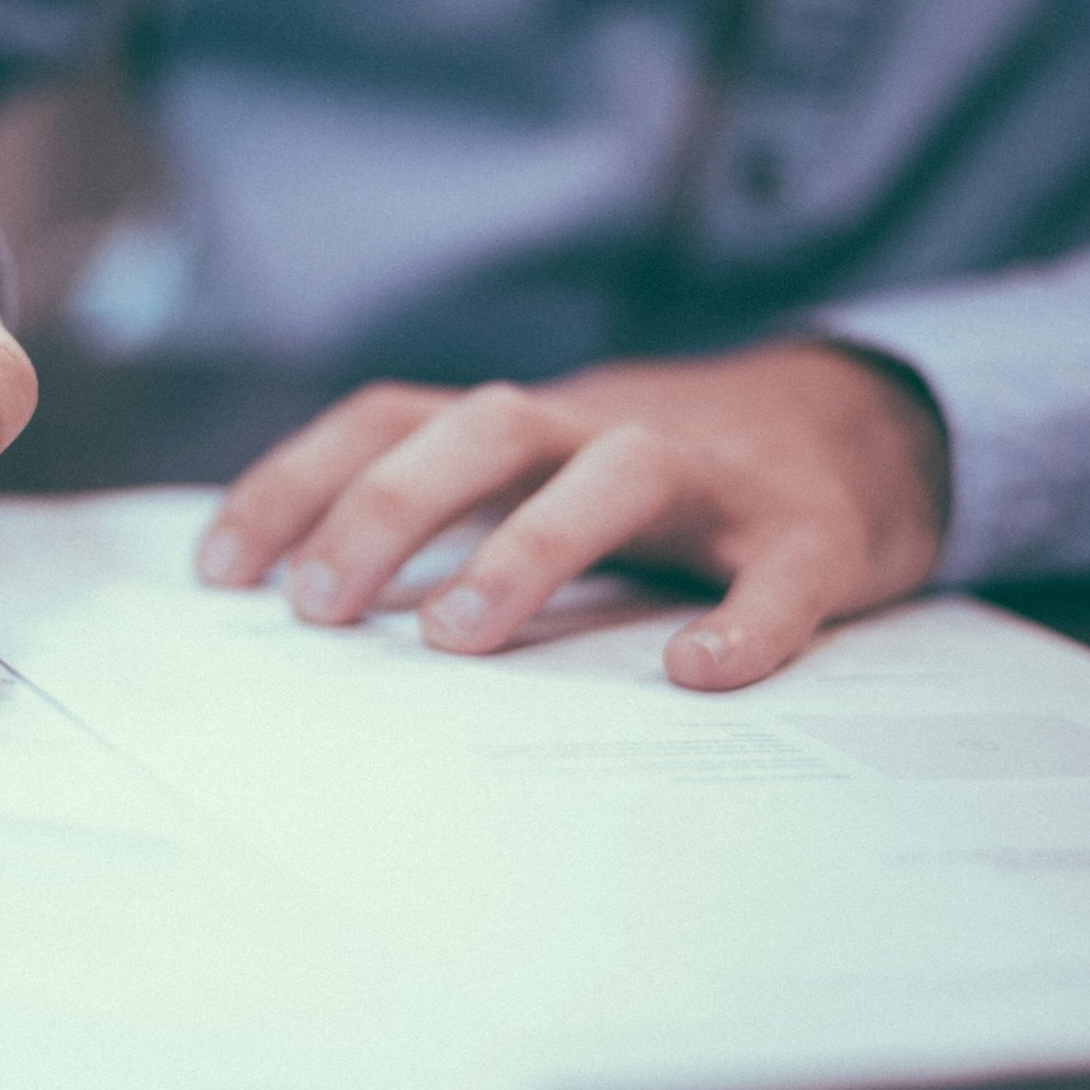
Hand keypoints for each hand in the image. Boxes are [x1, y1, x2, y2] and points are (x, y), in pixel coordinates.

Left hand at [197, 341, 950, 688]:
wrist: (866, 427)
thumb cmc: (682, 477)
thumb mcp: (563, 467)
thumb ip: (472, 507)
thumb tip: (323, 597)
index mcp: (544, 425)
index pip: (402, 417)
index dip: (304, 479)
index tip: (223, 570)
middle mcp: (615, 429)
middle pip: (492, 424)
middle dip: (391, 506)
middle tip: (321, 610)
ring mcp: (718, 477)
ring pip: (621, 472)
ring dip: (530, 545)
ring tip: (458, 638)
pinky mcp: (813, 532)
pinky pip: (780, 574)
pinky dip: (742, 621)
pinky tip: (697, 672)